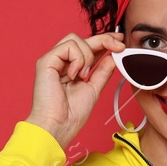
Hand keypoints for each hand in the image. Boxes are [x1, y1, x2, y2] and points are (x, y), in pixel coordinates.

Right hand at [26, 31, 123, 147]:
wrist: (58, 126)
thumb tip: (112, 56)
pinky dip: (77, 60)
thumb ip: (102, 72)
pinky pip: (69, 47)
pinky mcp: (46, 61)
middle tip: (119, 45)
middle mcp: (60, 62)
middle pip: (83, 39)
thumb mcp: (93, 89)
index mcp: (71, 68)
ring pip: (75, 39)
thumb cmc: (70, 115)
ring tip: (84, 75)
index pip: (88, 47)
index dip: (105, 41)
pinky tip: (74, 75)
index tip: (120, 41)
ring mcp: (52, 60)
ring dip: (87, 56)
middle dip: (104, 39)